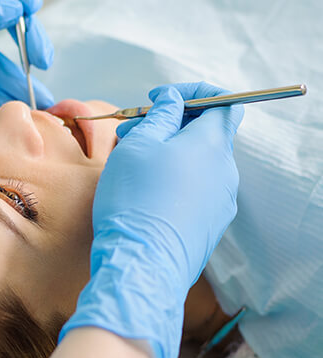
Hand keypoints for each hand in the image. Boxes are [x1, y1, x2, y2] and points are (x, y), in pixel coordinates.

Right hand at [59, 82, 243, 357]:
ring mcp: (221, 202)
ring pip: (198, 163)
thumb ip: (161, 116)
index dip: (193, 94)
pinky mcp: (210, 225)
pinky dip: (175, 179)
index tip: (160, 98)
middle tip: (132, 130)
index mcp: (212, 145)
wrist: (142, 263)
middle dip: (170, 124)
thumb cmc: (135, 198)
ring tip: (131, 162)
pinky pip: (197, 190)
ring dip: (169, 153)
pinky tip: (145, 191)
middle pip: (206, 134)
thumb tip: (174, 100)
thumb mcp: (139, 145)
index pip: (223, 102)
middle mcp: (226, 172)